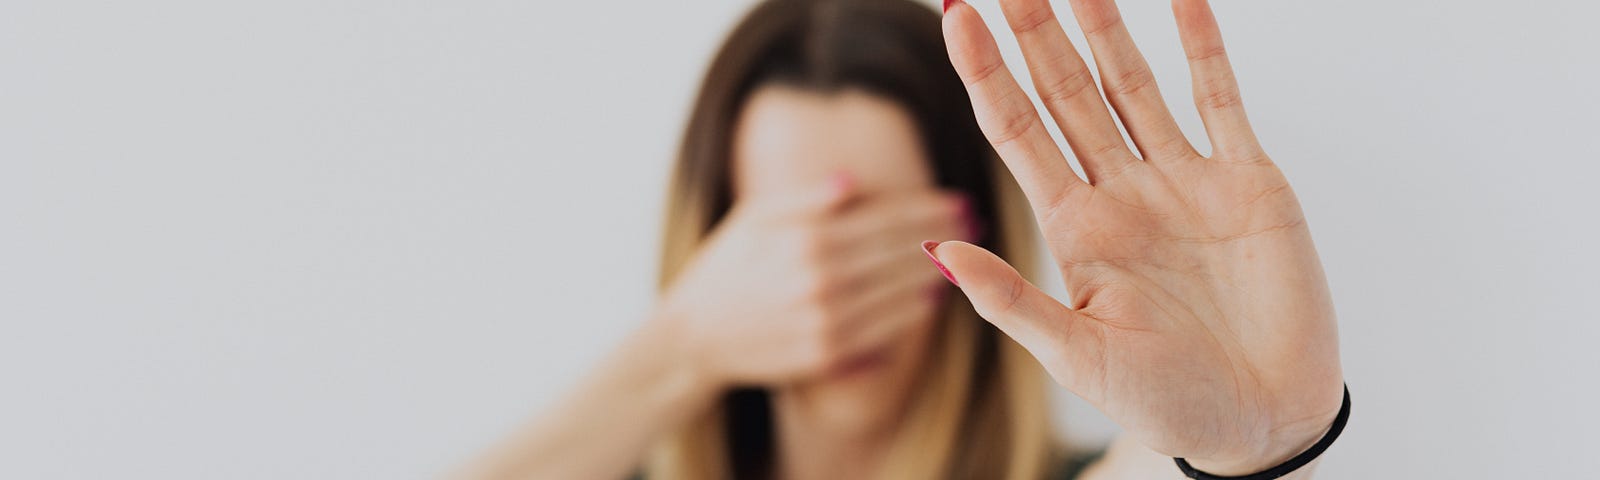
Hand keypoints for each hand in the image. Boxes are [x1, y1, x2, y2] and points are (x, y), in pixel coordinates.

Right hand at [658, 175, 969, 388]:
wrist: (692, 338)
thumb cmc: (724, 269)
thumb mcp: (753, 219)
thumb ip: (804, 200)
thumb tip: (853, 182)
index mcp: (805, 239)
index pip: (883, 218)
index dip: (926, 208)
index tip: (958, 199)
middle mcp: (820, 279)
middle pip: (899, 253)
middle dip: (943, 236)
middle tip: (975, 225)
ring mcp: (825, 320)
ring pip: (899, 293)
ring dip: (936, 273)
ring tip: (964, 258)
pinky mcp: (826, 355)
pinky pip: (883, 331)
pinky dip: (910, 313)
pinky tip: (930, 299)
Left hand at [930, 0, 1342, 473]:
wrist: (1264, 423)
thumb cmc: (1167, 401)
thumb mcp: (1078, 357)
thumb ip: (1011, 301)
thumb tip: (937, 253)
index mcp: (1076, 230)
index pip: (1017, 133)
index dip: (987, 77)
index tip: (956, 20)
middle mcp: (1122, 195)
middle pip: (1067, 95)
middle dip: (1035, 36)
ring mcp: (1183, 182)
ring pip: (1134, 85)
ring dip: (1104, 29)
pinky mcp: (1247, 182)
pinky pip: (1220, 100)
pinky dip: (1204, 47)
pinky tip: (1182, 0)